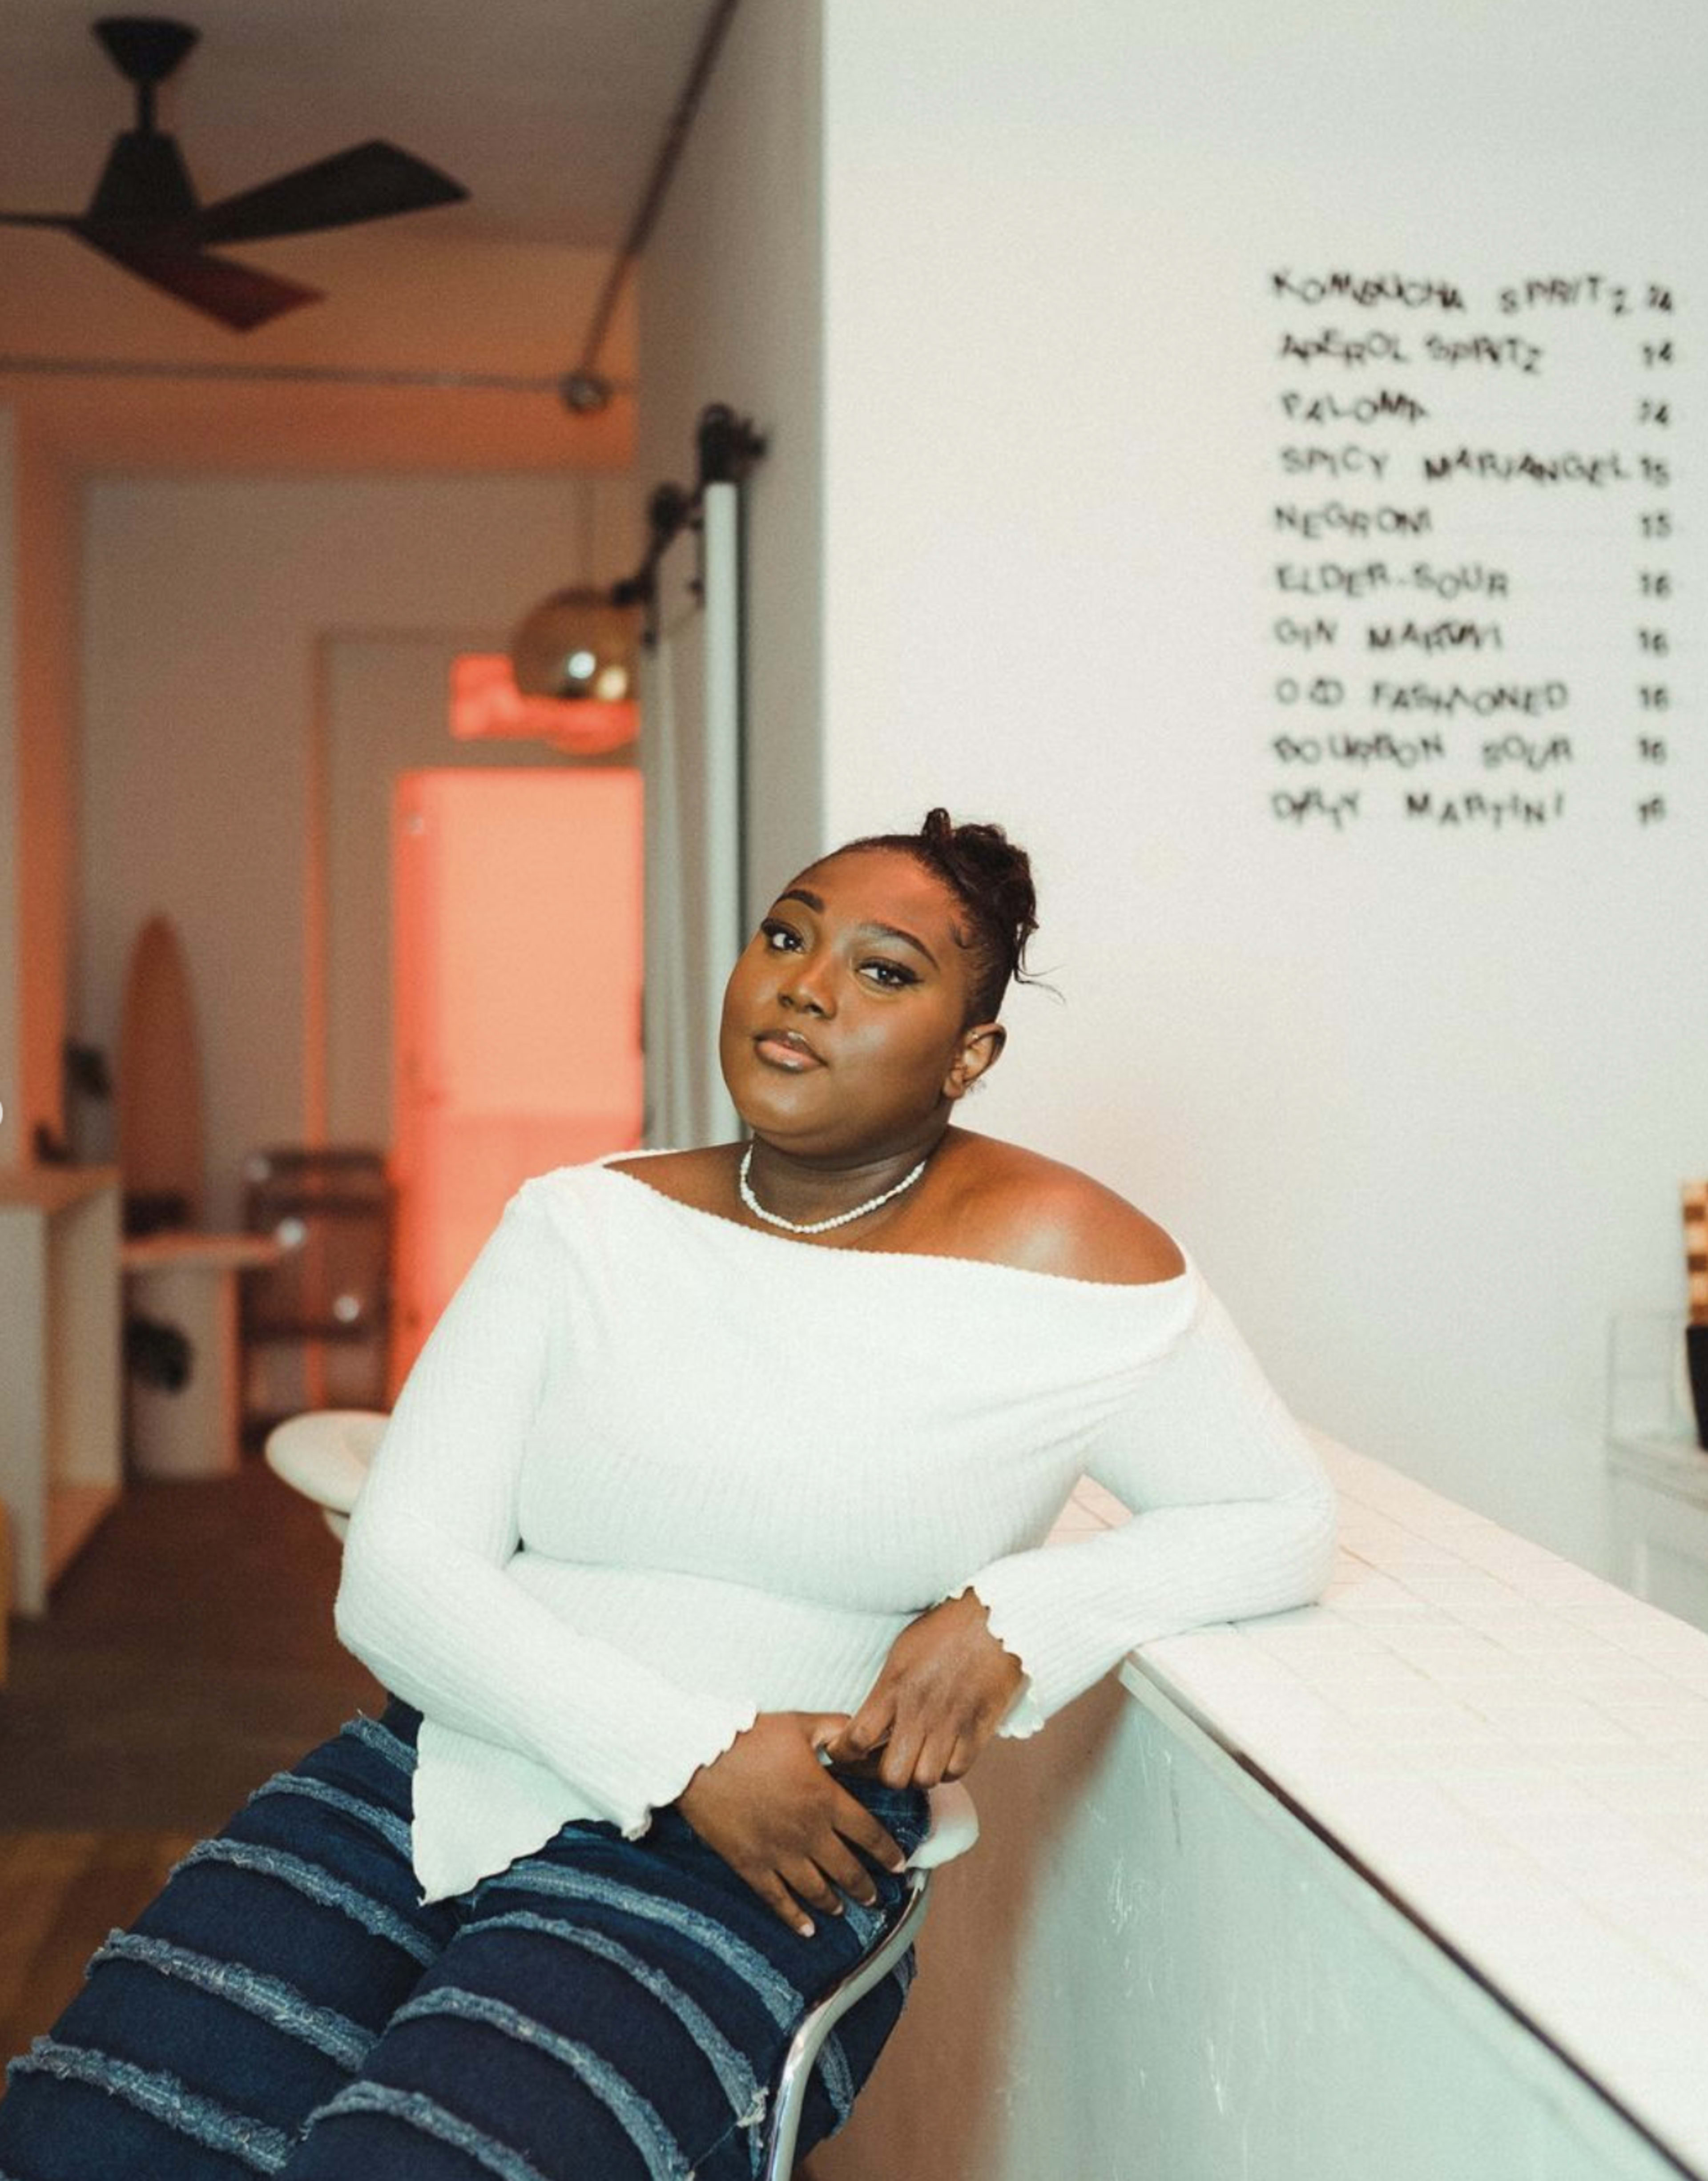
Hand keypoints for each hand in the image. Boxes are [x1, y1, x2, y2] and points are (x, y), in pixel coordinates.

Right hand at [675, 1711, 907, 1937]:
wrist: (699, 1757)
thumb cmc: (750, 1737)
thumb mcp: (800, 1725)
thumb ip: (836, 1730)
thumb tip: (862, 1734)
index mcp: (824, 1798)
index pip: (868, 1833)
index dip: (887, 1852)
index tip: (900, 1865)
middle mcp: (807, 1832)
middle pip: (847, 1869)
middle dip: (866, 1886)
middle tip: (877, 1896)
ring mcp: (778, 1853)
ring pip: (816, 1889)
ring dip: (834, 1902)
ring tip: (845, 1909)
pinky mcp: (750, 1865)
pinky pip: (777, 1899)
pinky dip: (794, 1917)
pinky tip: (806, 1929)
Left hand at [820, 1588, 1023, 1789]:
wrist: (995, 1620)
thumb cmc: (945, 1630)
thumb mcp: (902, 1652)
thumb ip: (885, 1689)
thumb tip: (869, 1722)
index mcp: (894, 1686)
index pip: (857, 1738)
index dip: (843, 1755)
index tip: (842, 1755)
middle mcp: (920, 1710)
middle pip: (892, 1774)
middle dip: (884, 1774)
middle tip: (885, 1761)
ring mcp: (951, 1723)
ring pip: (925, 1779)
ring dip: (917, 1774)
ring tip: (917, 1758)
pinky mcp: (979, 1730)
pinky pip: (957, 1771)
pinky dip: (947, 1768)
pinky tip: (944, 1753)